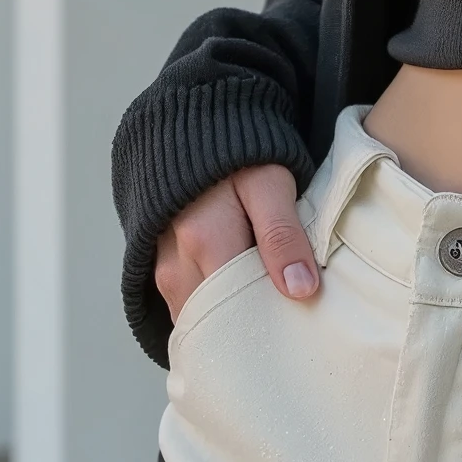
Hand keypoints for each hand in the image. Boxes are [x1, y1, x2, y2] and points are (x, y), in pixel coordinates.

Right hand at [153, 164, 319, 323]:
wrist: (197, 132)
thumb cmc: (238, 157)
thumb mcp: (270, 185)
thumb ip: (282, 235)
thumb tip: (301, 290)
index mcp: (205, 244)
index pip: (239, 312)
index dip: (270, 323)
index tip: (296, 326)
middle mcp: (176, 266)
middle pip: (217, 322)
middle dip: (249, 329)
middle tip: (283, 327)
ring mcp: (164, 272)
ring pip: (199, 321)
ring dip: (229, 321)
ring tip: (263, 311)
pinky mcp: (161, 272)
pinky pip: (187, 310)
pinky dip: (212, 312)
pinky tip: (238, 302)